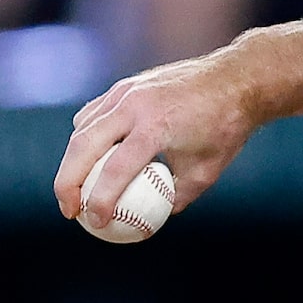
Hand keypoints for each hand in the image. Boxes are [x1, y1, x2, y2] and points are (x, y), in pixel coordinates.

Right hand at [54, 46, 271, 231]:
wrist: (236, 80)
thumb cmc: (225, 128)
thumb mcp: (207, 170)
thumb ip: (178, 195)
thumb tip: (155, 216)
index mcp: (156, 127)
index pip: (115, 169)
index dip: (100, 200)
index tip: (95, 222)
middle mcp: (133, 106)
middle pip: (83, 147)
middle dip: (67, 183)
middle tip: (69, 210)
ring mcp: (124, 92)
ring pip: (82, 129)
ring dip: (72, 161)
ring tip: (75, 189)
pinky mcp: (123, 87)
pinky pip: (93, 115)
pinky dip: (85, 137)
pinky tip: (89, 159)